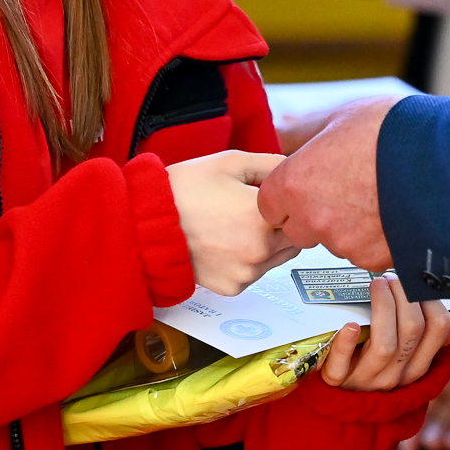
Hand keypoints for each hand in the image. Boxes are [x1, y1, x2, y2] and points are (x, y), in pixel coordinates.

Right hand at [168, 150, 298, 294]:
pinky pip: (254, 273)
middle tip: (254, 210)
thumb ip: (272, 164)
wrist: (148, 224)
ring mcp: (246, 273)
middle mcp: (260, 251)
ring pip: (276, 259)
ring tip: (235, 225)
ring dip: (267, 245)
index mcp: (264, 218)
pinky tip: (226, 242)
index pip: (302, 213)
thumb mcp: (232, 162)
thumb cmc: (185, 190)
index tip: (276, 198)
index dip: (290, 204)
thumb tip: (295, 169)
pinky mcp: (232, 288)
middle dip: (281, 225)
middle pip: (294, 239)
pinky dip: (248, 261)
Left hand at [257, 96, 397, 268]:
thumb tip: (285, 134)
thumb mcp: (340, 119)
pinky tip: (392, 213)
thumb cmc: (392, 132)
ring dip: (348, 228)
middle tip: (344, 191)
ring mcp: (344, 244)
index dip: (289, 195)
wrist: (443, 160)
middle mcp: (313, 219)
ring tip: (376, 197)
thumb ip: (306, 135)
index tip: (306, 186)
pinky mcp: (374, 260)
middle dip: (315, 216)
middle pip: (299, 229)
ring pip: (335, 242)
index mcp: (295, 183)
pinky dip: (376, 240)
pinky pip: (366, 253)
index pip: (270, 205)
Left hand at [322, 272, 449, 391]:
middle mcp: (396, 374)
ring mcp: (366, 379)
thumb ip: (438, 338)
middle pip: (412, 331)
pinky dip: (347, 343)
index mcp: (417, 365)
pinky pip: (342, 364)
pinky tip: (349, 323)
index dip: (430, 298)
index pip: (439, 328)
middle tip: (391, 276)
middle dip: (405, 296)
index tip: (415, 280)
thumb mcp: (407, 357)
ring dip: (383, 308)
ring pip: (385, 345)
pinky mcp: (336, 380)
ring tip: (377, 284)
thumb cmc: (375, 368)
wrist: (338, 406)